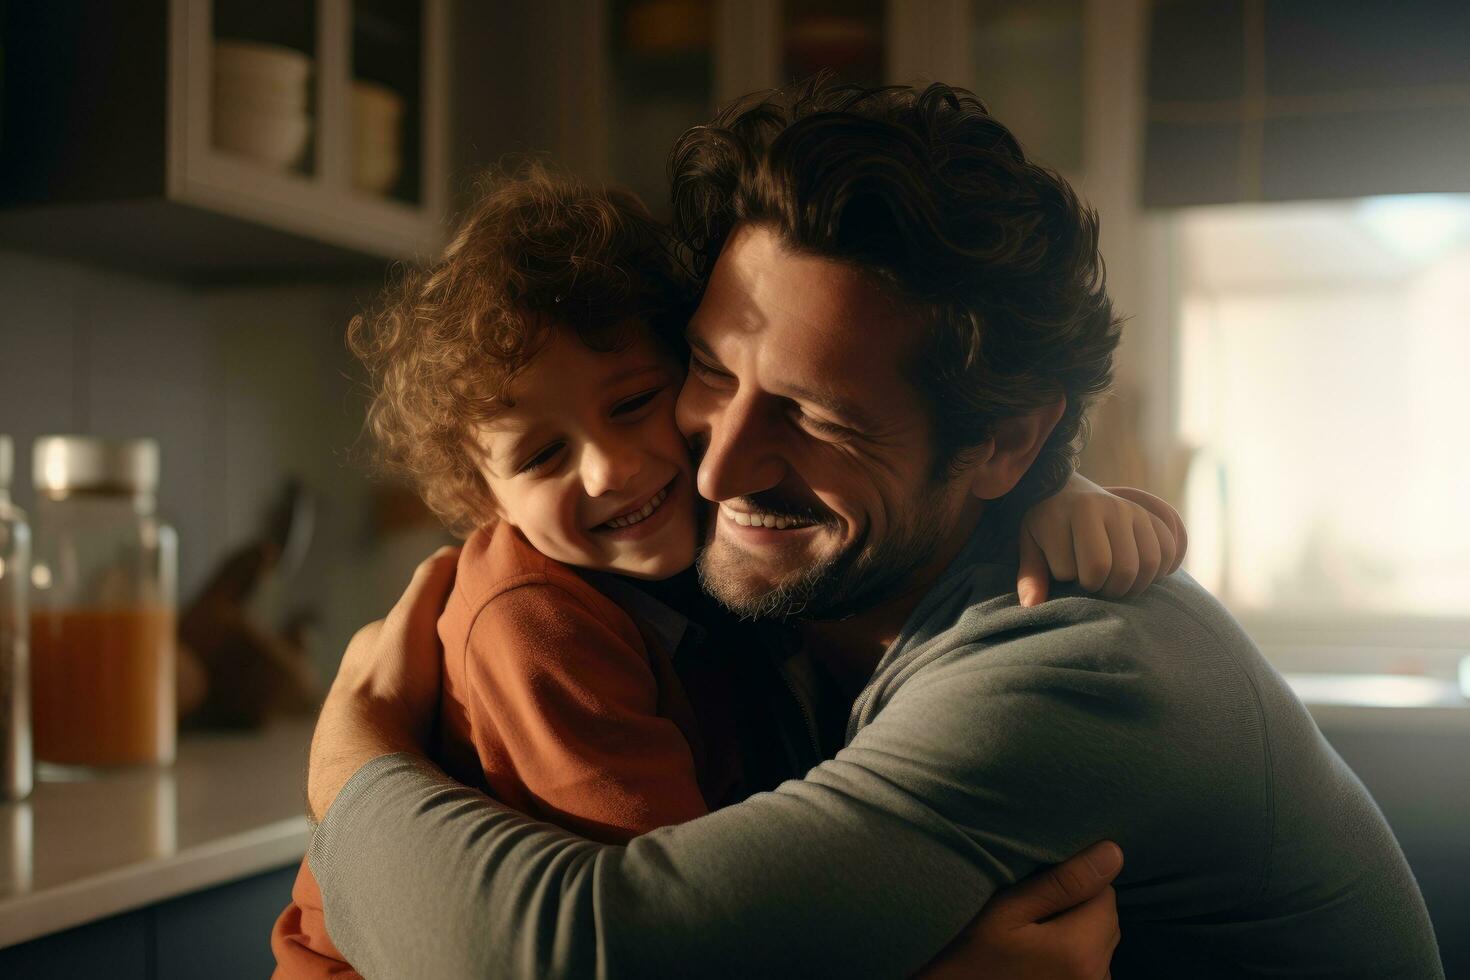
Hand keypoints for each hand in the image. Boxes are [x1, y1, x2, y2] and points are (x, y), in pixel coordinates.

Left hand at [306, 547, 459, 821]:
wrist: (369, 755)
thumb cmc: (389, 679)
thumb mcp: (412, 615)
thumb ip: (433, 578)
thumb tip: (460, 547)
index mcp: (371, 643)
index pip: (417, 620)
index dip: (448, 618)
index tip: (479, 623)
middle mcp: (368, 678)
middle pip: (422, 660)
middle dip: (447, 663)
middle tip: (486, 666)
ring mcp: (377, 718)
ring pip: (423, 698)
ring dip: (447, 701)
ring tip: (482, 704)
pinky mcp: (386, 753)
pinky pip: (422, 733)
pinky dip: (441, 731)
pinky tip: (464, 735)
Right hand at [914, 840, 1122, 979]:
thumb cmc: (968, 955)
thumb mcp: (1007, 909)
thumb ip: (1062, 882)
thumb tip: (1112, 853)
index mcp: (1080, 949)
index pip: (1105, 892)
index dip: (1074, 882)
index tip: (1037, 889)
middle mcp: (1096, 976)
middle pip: (1106, 920)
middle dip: (1078, 908)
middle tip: (1031, 912)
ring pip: (1100, 944)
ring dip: (1076, 933)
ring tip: (1032, 937)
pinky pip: (1090, 967)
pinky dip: (1072, 957)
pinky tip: (1037, 959)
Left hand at [1017, 473, 1187, 606]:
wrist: (1064, 490)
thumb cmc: (1045, 525)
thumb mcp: (1030, 545)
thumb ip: (1030, 575)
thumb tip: (1031, 606)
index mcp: (1065, 514)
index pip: (1075, 571)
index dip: (1069, 581)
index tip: (1062, 571)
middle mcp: (1100, 507)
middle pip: (1116, 569)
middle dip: (1104, 589)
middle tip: (1092, 585)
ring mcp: (1127, 509)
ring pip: (1145, 564)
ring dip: (1131, 585)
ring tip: (1112, 583)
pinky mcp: (1146, 515)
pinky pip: (1166, 551)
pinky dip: (1157, 573)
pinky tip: (1136, 576)